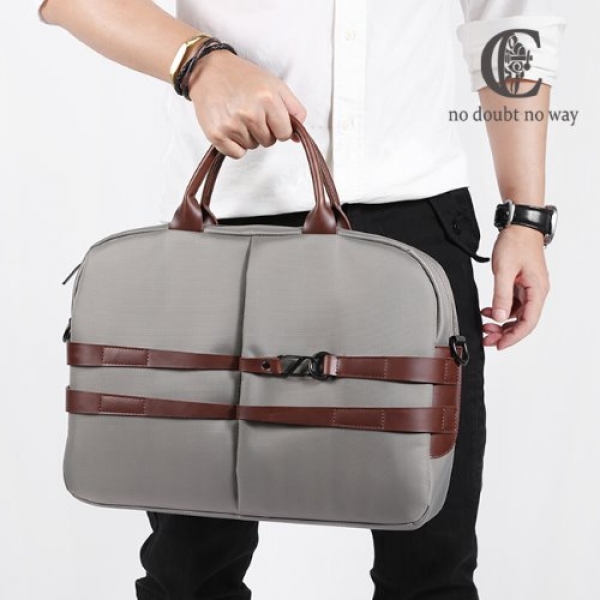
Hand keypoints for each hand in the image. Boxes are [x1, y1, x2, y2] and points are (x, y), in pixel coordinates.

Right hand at [187, 50, 306, 157]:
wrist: (208, 70)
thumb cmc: (242, 77)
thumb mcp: (274, 85)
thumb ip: (293, 110)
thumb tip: (297, 138)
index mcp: (268, 98)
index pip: (285, 133)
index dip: (279, 127)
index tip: (270, 118)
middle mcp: (250, 112)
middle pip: (269, 142)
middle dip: (263, 131)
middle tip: (250, 112)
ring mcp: (232, 125)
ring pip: (252, 147)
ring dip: (248, 136)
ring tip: (237, 115)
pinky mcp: (217, 134)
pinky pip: (237, 154)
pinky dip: (235, 145)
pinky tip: (230, 126)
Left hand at [481, 225, 549, 349]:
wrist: (519, 225)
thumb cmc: (515, 243)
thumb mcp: (504, 270)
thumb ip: (501, 295)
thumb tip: (498, 317)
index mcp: (537, 290)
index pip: (528, 322)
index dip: (514, 337)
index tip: (499, 345)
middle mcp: (537, 291)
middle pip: (523, 321)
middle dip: (505, 333)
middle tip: (487, 339)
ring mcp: (530, 288)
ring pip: (517, 314)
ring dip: (501, 322)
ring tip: (485, 327)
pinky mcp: (522, 284)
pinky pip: (513, 304)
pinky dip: (500, 310)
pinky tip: (487, 312)